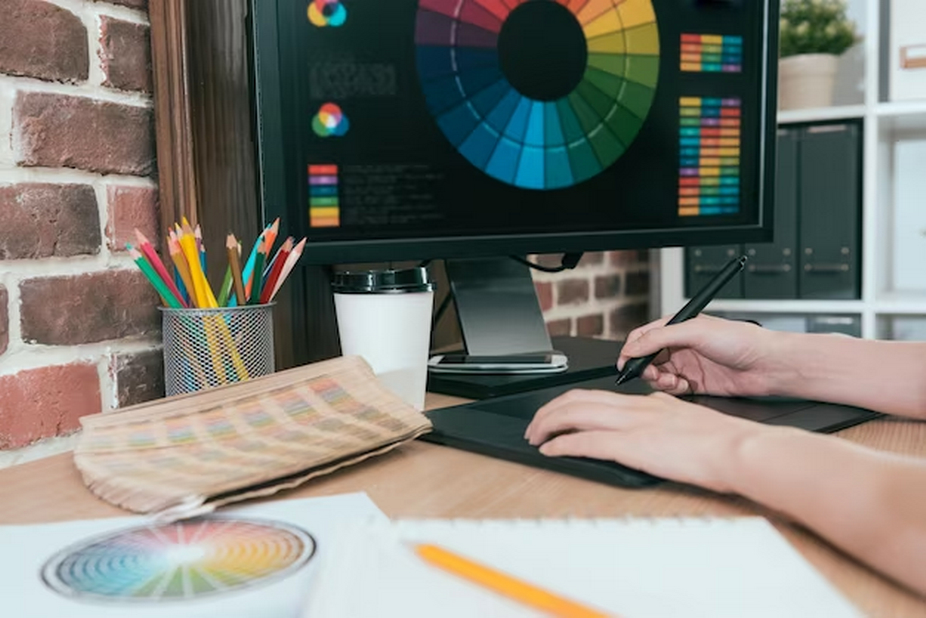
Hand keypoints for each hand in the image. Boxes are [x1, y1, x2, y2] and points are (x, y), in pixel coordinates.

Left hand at [524, 389, 767, 491]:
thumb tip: (651, 436)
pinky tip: (550, 450)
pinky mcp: (632, 445)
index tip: (558, 415)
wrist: (738, 449)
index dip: (570, 404)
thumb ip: (663, 425)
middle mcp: (636, 407)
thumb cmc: (723, 443)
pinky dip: (561, 444)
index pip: (597, 395)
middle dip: (549, 411)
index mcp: (648, 402)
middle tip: (535, 425)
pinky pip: (585, 441)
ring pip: (574, 413)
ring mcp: (632, 424)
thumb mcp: (687, 423)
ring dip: (547, 424)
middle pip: (578, 399)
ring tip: (534, 436)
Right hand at [618, 314, 788, 397]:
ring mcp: (687, 365)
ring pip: (657, 375)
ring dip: (658, 380)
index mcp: (677, 327)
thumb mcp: (694, 331)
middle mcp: (679, 346)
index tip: (625, 362)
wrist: (768, 365)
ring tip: (671, 380)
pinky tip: (683, 386)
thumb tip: (633, 346)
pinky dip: (672, 390)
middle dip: (644, 367)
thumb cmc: (741, 340)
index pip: (643, 337)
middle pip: (647, 358)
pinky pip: (672, 389)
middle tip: (650, 373)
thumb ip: (659, 338)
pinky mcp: (694, 384)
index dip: (631, 349)